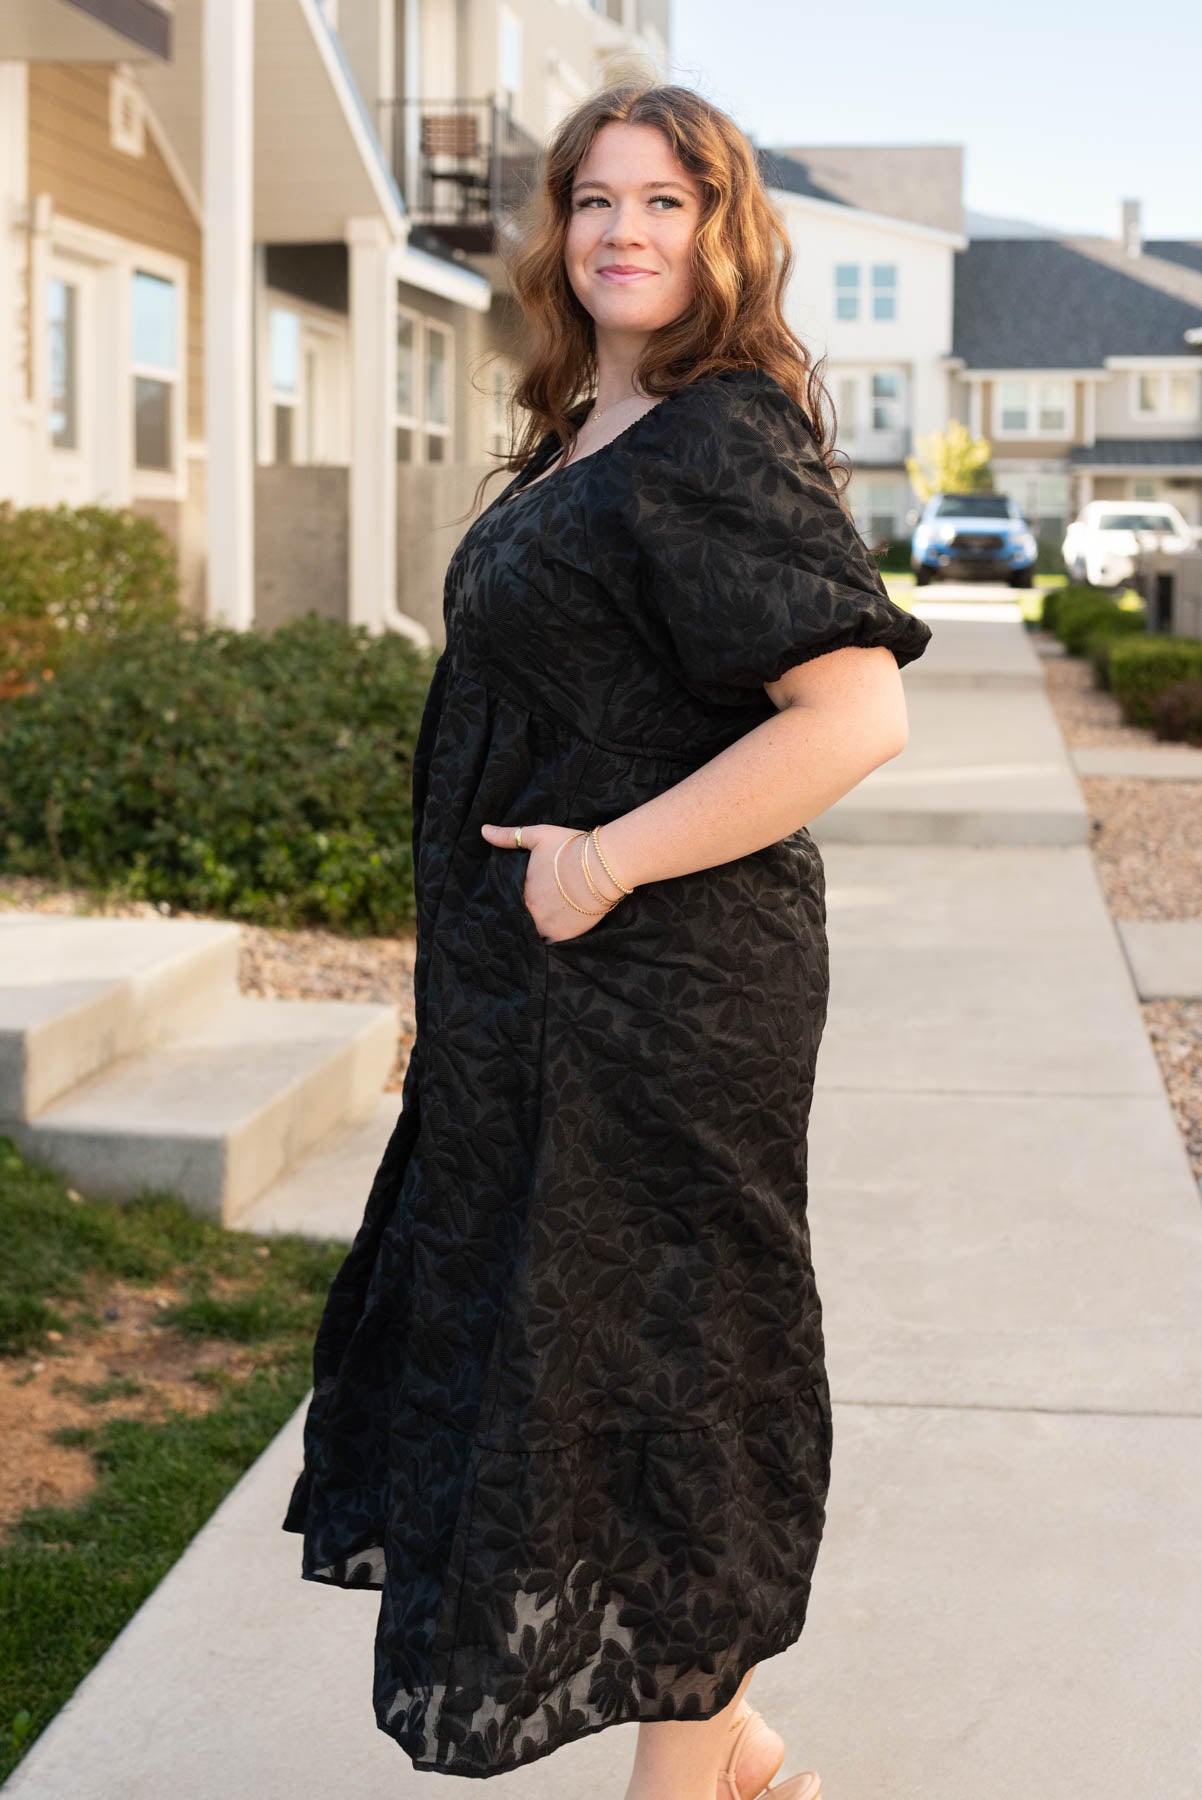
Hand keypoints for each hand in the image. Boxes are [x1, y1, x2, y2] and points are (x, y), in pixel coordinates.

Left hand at [479, 820, 629, 944]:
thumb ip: (509, 837)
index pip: (508, 902)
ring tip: (546, 920)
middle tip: (537, 909)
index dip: (512, 902)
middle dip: (524, 916)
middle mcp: (530, 913)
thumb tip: (484, 830)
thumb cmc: (570, 847)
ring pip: (534, 932)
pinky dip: (551, 938)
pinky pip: (551, 943)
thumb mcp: (537, 836)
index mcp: (520, 892)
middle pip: (520, 919)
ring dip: (537, 928)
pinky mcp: (565, 936)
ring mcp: (547, 927)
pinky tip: (556, 929)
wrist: (604, 865)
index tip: (520, 898)